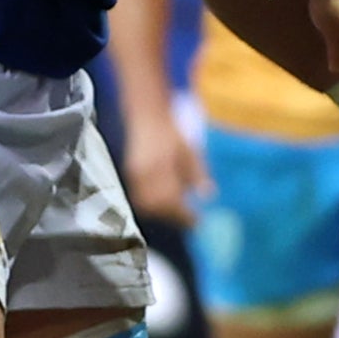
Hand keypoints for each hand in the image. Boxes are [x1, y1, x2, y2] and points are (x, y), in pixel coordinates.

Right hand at [119, 107, 208, 223]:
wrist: (147, 117)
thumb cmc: (172, 134)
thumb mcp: (190, 150)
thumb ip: (198, 172)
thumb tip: (208, 195)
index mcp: (161, 164)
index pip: (171, 197)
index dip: (184, 212)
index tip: (197, 220)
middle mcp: (144, 171)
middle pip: (157, 204)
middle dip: (173, 215)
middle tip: (189, 219)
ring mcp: (134, 174)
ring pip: (146, 204)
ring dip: (162, 212)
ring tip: (177, 212)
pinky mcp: (130, 175)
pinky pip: (139, 198)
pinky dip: (152, 205)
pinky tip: (164, 204)